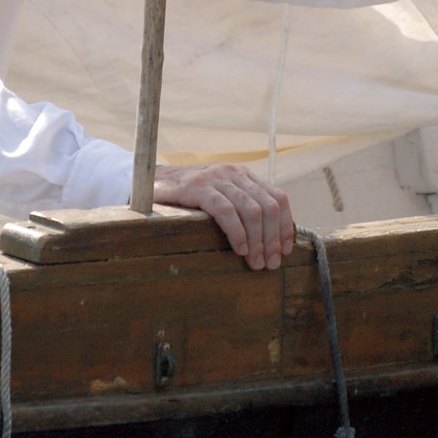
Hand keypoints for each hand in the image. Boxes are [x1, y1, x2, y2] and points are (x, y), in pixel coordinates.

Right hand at [151, 163, 295, 270]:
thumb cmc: (188, 198)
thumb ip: (241, 208)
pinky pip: (226, 211)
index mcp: (244, 176)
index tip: (286, 251)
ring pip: (251, 210)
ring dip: (258, 241)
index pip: (278, 198)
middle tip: (270, 264)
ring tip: (256, 263)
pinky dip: (237, 232)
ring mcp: (216, 178)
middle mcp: (234, 173)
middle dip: (273, 239)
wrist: (151, 182)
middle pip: (268, 207)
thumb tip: (269, 241)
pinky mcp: (197, 187)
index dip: (285, 226)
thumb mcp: (220, 197)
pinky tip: (239, 249)